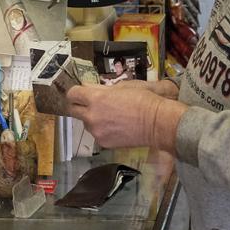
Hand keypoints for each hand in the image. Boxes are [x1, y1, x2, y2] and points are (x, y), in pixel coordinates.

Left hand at [67, 79, 186, 150]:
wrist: (157, 123)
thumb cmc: (143, 100)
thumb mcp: (122, 87)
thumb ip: (101, 88)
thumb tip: (88, 87)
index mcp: (95, 98)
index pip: (72, 94)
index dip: (76, 92)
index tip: (80, 93)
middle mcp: (91, 116)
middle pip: (73, 110)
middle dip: (79, 106)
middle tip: (89, 105)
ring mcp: (96, 131)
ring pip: (86, 123)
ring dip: (92, 119)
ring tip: (109, 117)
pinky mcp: (103, 143)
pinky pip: (96, 134)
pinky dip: (102, 130)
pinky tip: (116, 127)